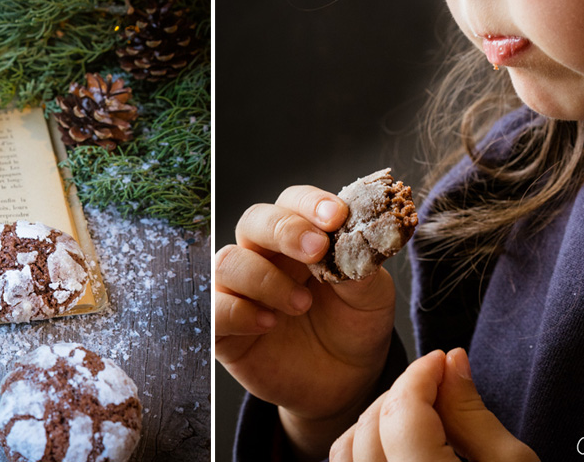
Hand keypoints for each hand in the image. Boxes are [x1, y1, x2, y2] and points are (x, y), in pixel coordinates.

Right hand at [215, 185, 396, 459]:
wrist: (344, 381)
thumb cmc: (354, 326)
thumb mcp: (371, 297)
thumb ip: (360, 266)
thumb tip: (352, 241)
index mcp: (301, 235)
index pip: (293, 202)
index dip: (310, 203)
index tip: (336, 216)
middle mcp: (265, 254)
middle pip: (253, 221)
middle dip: (284, 230)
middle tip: (316, 250)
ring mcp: (240, 289)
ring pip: (228, 261)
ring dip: (265, 279)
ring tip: (302, 304)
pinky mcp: (224, 326)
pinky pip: (212, 307)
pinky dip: (238, 311)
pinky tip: (268, 324)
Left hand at [330, 348, 539, 461]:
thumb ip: (473, 414)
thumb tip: (453, 363)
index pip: (402, 413)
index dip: (421, 375)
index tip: (443, 360)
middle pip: (371, 426)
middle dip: (402, 392)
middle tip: (437, 382)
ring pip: (346, 450)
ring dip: (377, 418)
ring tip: (418, 411)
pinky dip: (363, 448)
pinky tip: (397, 442)